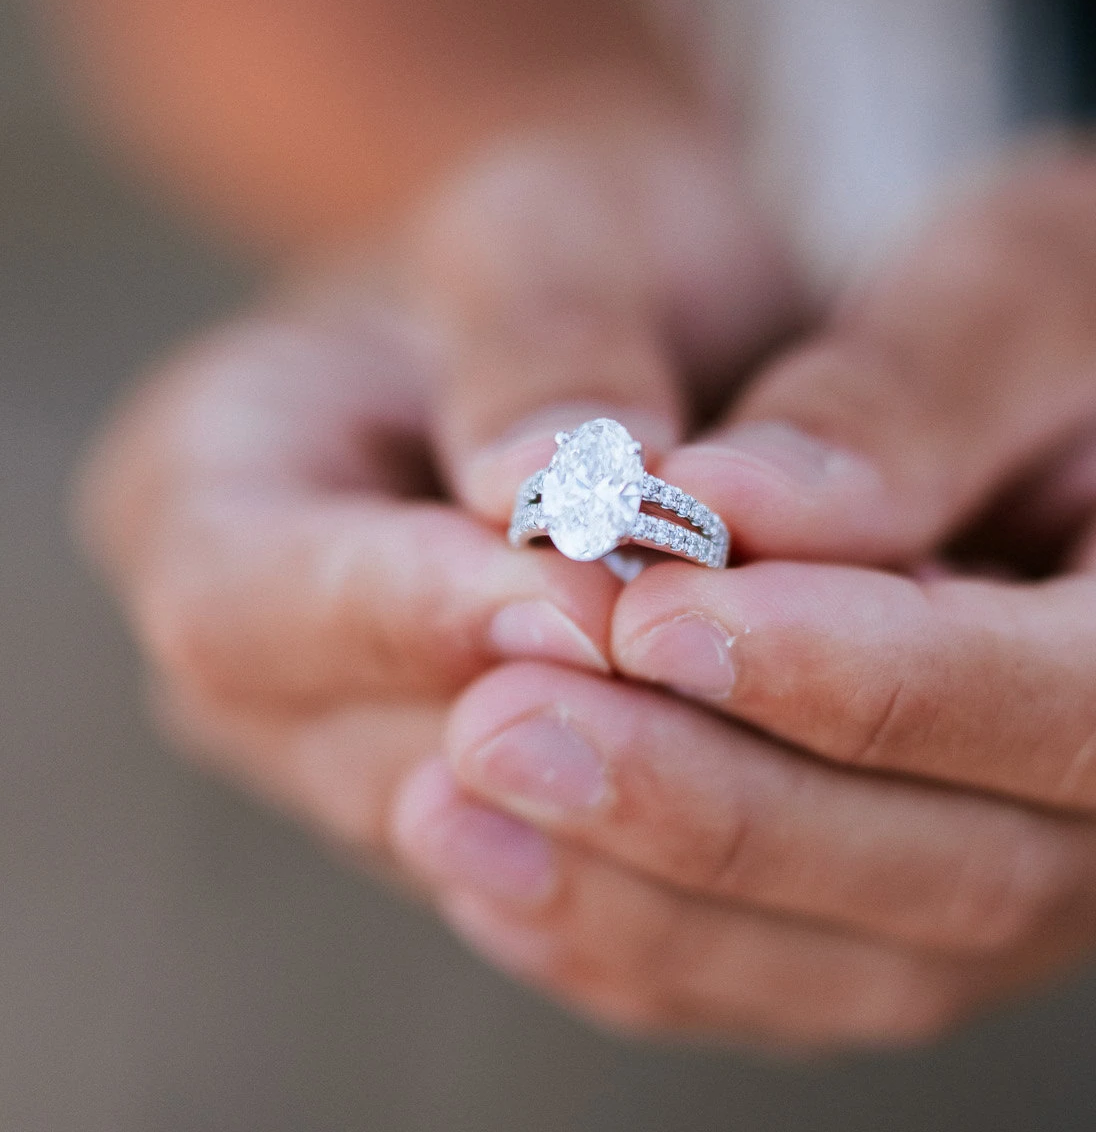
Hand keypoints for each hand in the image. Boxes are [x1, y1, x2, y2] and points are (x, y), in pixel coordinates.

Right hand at [78, 121, 798, 864]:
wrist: (651, 347)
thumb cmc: (585, 260)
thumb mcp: (555, 222)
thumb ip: (543, 328)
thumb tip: (548, 486)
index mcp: (198, 503)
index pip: (241, 609)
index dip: (413, 619)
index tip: (601, 599)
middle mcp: (266, 683)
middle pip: (376, 773)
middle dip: (573, 736)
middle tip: (766, 685)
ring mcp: (385, 786)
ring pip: (514, 864)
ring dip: (678, 809)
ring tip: (850, 728)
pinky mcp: (518, 851)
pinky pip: (611, 908)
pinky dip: (734, 863)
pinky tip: (862, 790)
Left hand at [392, 160, 1095, 1046]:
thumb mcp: (1041, 269)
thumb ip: (907, 384)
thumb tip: (730, 509)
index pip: (1087, 698)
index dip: (855, 679)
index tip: (643, 617)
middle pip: (982, 873)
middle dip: (721, 813)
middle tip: (498, 731)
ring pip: (902, 965)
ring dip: (663, 911)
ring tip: (457, 816)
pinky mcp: (1023, 900)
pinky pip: (852, 975)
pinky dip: (676, 948)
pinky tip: (515, 881)